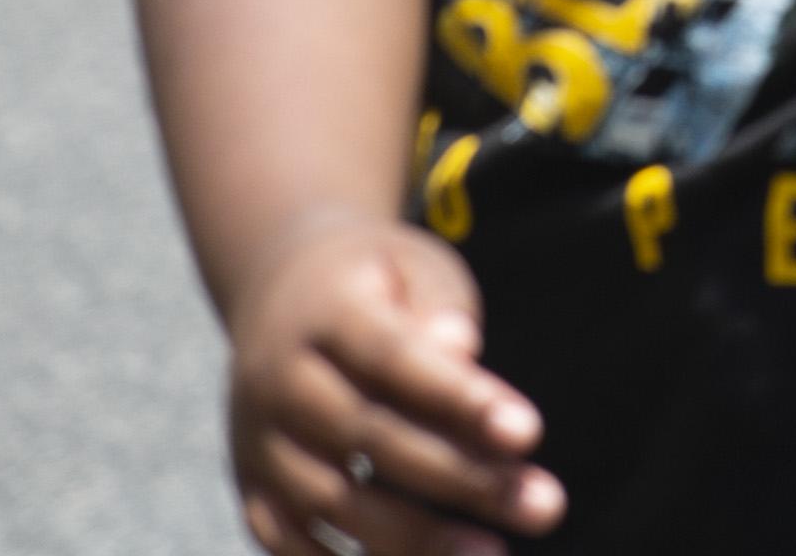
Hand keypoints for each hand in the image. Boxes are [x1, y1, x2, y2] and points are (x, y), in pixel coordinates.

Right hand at [225, 211, 558, 554]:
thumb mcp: (418, 269)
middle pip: (370, 437)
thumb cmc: (381, 283)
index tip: (530, 434)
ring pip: (330, 500)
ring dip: (414, 539)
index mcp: (327, 313)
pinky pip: (284, 538)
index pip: (397, 360)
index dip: (460, 399)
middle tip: (545, 507)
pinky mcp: (250, 485)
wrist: (280, 291)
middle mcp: (279, 381)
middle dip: (460, 478)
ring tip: (492, 554)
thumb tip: (460, 351)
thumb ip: (441, 311)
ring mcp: (256, 439)